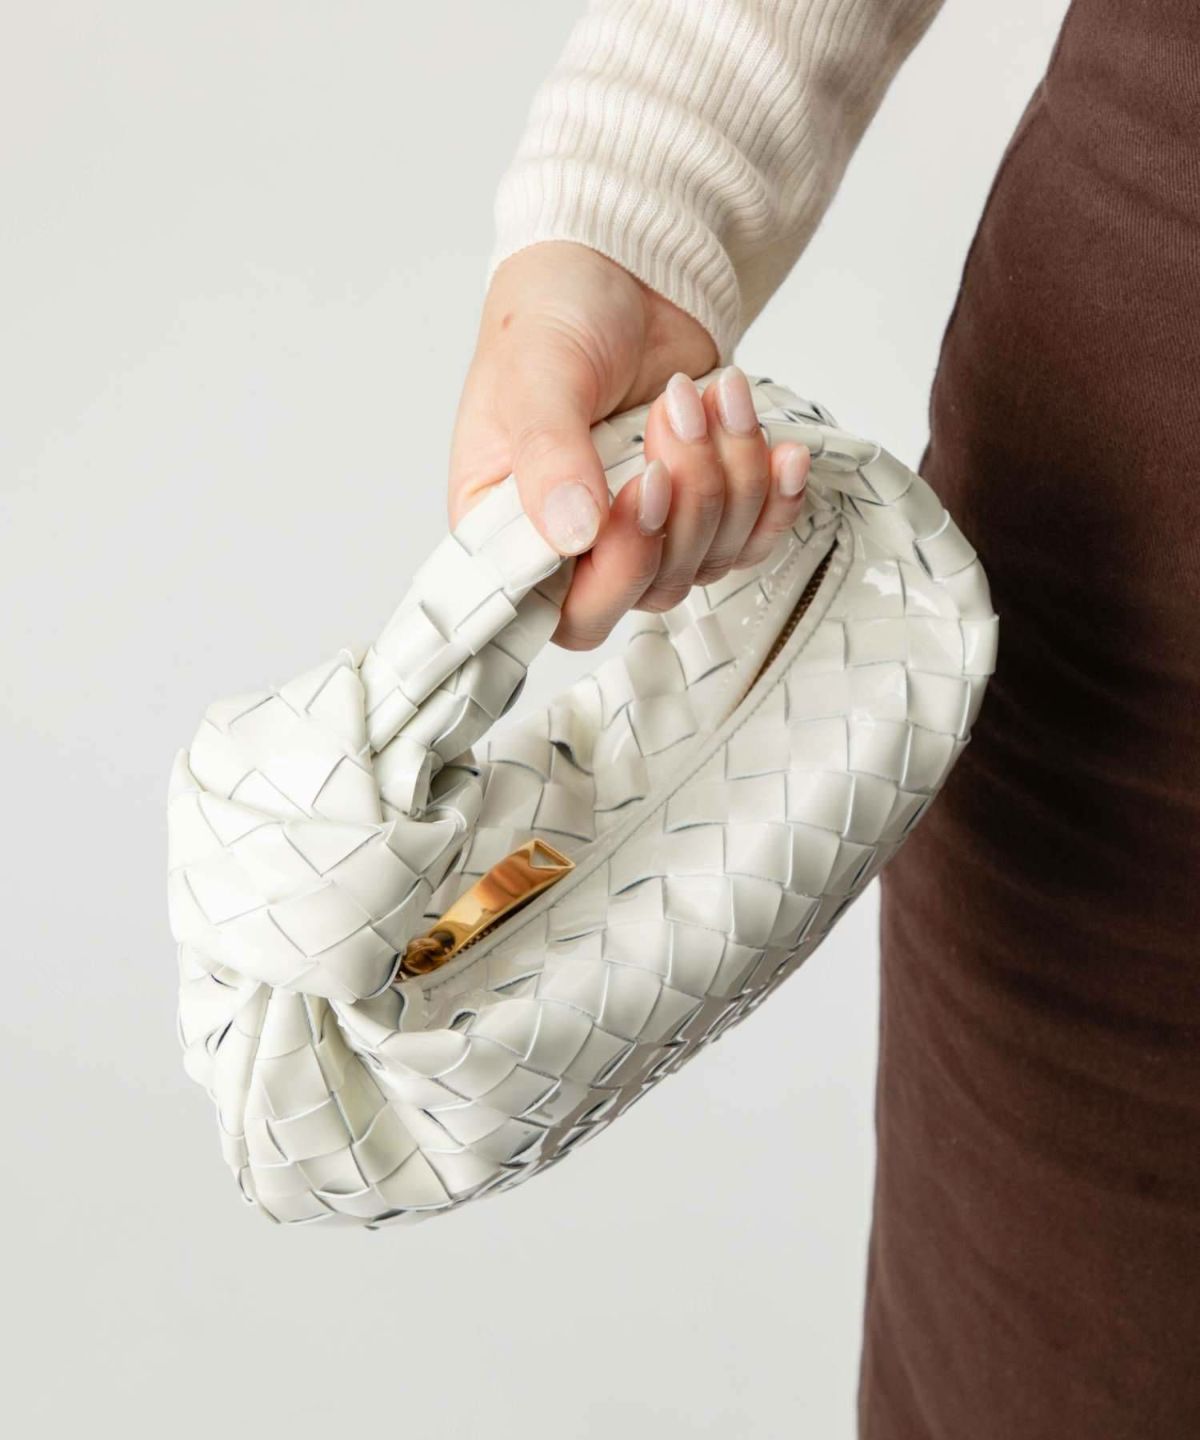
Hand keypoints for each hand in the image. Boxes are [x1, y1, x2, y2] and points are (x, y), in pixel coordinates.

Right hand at [449, 242, 810, 648]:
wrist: (621, 267)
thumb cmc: (554, 314)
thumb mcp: (535, 375)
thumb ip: (547, 457)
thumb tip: (573, 533)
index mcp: (512, 533)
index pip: (570, 612)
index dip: (621, 568)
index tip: (646, 485)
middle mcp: (578, 547)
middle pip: (656, 587)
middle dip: (687, 498)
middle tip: (675, 407)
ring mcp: (646, 531)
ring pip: (712, 559)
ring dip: (730, 475)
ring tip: (713, 394)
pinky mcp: (703, 509)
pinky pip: (753, 537)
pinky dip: (775, 496)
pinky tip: (783, 452)